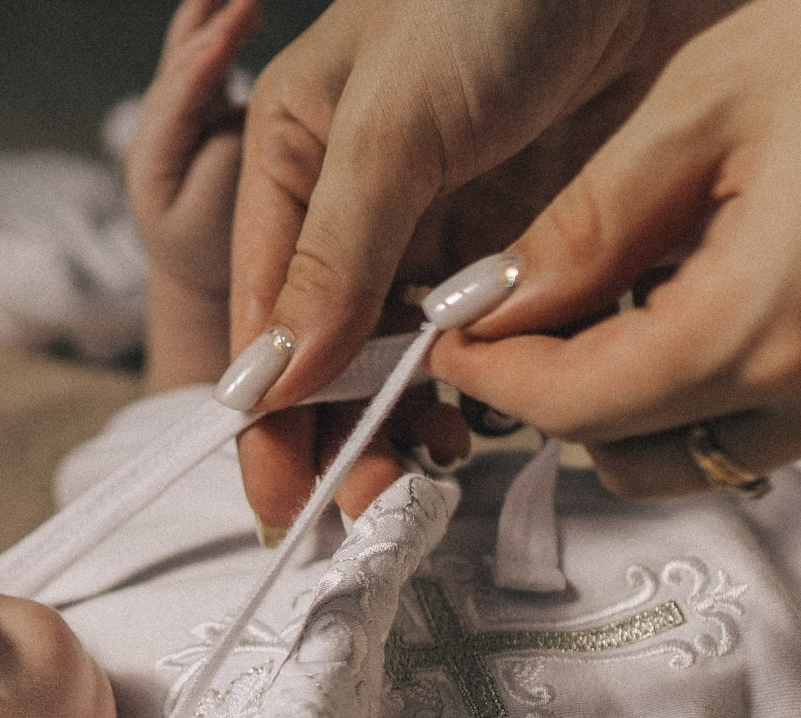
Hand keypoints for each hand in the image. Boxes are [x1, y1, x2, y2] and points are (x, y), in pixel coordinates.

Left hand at [125, 0, 258, 300]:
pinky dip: (225, 30)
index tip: (231, 29)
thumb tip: (237, 114)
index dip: (205, 61)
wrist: (194, 272)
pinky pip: (210, 62)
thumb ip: (220, 165)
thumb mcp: (208, 220)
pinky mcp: (197, 111)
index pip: (179, 99)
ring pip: (191, 56)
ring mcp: (174, 117)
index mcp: (152, 159)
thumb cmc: (204, 252)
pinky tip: (247, 7)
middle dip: (211, 27)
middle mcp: (156, 129)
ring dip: (213, 17)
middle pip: (181, 66)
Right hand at [229, 0, 738, 528]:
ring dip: (419, 424)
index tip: (285, 505)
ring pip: (414, 361)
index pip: (266, 321)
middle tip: (373, 511)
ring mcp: (450, 225)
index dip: (269, 422)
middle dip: (345, 439)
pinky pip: (499, 339)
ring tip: (441, 467)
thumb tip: (270, 385)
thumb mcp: (392, 124)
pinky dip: (498, 385)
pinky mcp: (534, 237)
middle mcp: (363, 206)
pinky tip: (507, 415)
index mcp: (293, 164)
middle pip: (334, 357)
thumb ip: (333, 257)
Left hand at [434, 0, 800, 496]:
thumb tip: (497, 299)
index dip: (499, 376)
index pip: (578, 408)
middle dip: (570, 400)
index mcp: (769, 325)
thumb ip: (592, 220)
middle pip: (641, 453)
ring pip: (725, 451)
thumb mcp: (720, 96)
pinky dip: (753, 385)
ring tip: (651, 286)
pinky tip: (753, 290)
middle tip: (539, 317)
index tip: (456, 338)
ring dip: (661, 397)